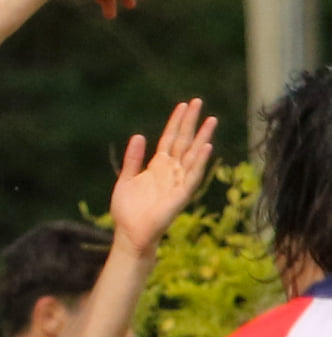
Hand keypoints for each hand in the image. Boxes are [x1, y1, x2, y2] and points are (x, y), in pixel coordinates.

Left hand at [108, 98, 216, 257]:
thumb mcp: (126, 180)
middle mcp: (171, 171)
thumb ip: (133, 159)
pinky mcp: (181, 195)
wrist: (129, 234)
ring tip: (211, 119)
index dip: (176, 122)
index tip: (183, 104)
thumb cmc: (128, 210)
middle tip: (198, 102)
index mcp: (158, 166)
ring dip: (202, 138)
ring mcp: (178, 181)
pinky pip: (193, 176)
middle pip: (184, 141)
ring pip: (193, 155)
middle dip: (191, 122)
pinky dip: (200, 162)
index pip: (170, 138)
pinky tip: (206, 147)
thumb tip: (138, 135)